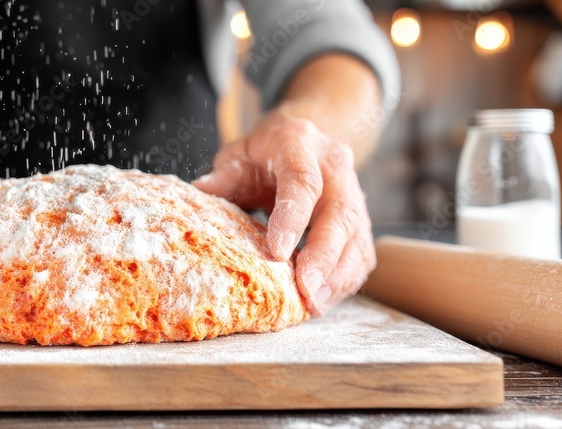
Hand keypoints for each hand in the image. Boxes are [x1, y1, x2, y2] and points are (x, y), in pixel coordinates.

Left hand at [192, 110, 375, 315]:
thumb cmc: (263, 155)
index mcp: (299, 144)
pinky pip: (362, 253)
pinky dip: (345, 280)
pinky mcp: (361, 219)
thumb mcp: (238, 156)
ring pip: (357, 237)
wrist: (303, 139)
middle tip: (306, 291)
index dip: (292, 219)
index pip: (302, 183)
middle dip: (324, 257)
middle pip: (340, 214)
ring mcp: (354, 193)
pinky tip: (323, 299)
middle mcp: (335, 166)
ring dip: (338, 276)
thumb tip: (199, 193)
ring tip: (314, 305)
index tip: (277, 253)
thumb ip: (224, 176)